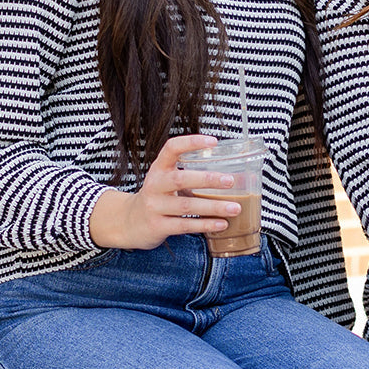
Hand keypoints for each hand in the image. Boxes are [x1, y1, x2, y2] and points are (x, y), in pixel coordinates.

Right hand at [88, 134, 239, 250]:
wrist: (129, 222)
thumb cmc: (158, 198)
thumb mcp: (167, 181)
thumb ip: (192, 175)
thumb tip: (238, 177)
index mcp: (159, 168)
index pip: (172, 148)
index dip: (191, 143)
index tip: (214, 142)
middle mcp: (154, 185)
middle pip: (180, 179)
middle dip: (207, 180)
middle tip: (230, 181)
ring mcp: (154, 207)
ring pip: (186, 206)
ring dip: (213, 207)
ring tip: (235, 207)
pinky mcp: (157, 226)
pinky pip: (184, 225)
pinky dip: (205, 224)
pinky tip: (222, 224)